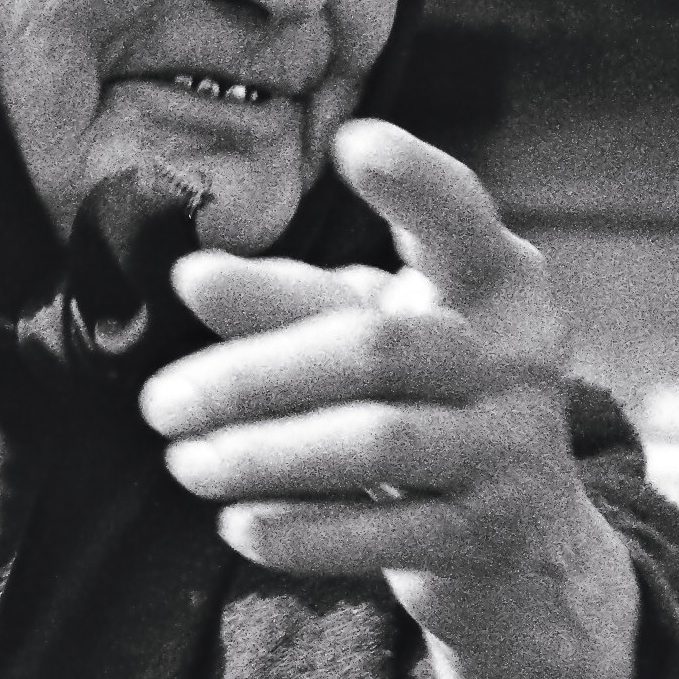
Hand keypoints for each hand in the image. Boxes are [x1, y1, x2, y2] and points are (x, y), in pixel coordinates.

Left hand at [140, 119, 640, 678]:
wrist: (521, 537)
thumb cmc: (424, 401)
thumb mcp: (368, 334)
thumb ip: (285, 304)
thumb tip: (189, 275)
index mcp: (496, 278)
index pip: (457, 217)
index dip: (412, 180)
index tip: (351, 140)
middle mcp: (516, 355)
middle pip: (374, 348)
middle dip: (253, 376)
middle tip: (157, 404)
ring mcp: (511, 447)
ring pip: (375, 443)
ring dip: (262, 456)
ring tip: (183, 463)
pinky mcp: (487, 534)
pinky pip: (384, 535)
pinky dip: (302, 531)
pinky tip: (237, 526)